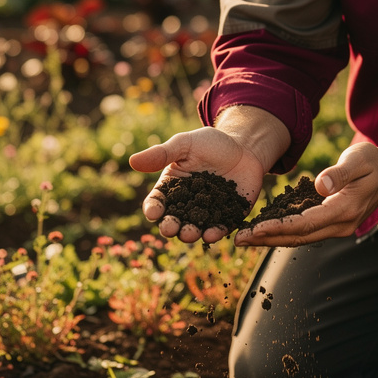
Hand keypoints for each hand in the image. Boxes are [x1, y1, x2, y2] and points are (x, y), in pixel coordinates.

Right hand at [129, 127, 266, 243]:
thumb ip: (162, 154)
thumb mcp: (185, 144)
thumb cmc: (211, 143)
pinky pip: (220, 228)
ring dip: (190, 234)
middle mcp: (187, 204)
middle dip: (170, 227)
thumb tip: (132, 161)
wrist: (245, 147)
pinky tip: (214, 233)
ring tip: (190, 233)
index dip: (153, 208)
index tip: (153, 212)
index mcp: (172, 188)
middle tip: (171, 228)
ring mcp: (207, 213)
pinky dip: (216, 233)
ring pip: (195, 228)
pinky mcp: (228, 217)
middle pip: (173, 221)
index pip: (157, 202)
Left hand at [235, 141, 377, 246]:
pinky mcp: (331, 223)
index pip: (305, 224)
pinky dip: (283, 232)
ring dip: (272, 239)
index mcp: (345, 210)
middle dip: (267, 239)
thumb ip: (340, 173)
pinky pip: (304, 231)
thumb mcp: (359, 159)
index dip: (278, 227)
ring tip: (245, 238)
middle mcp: (340, 225)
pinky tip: (264, 230)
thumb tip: (320, 186)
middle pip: (298, 237)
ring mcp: (336, 227)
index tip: (255, 229)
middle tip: (239, 239)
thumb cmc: (373, 162)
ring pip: (299, 238)